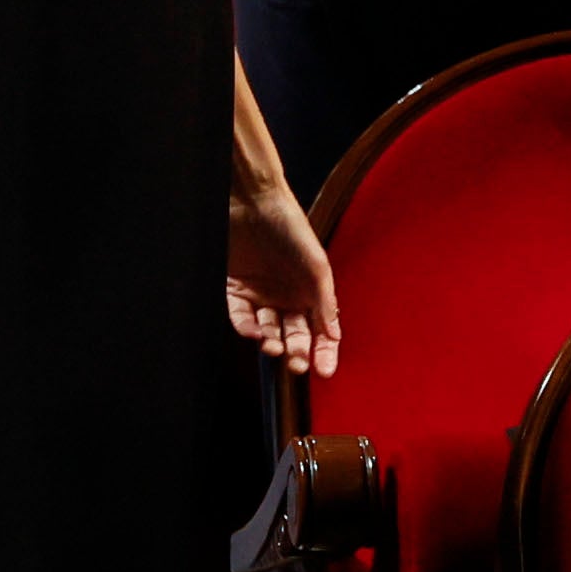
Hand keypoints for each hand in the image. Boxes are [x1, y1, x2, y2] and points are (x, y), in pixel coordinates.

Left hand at [226, 182, 339, 377]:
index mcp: (310, 293)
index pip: (320, 332)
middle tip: (297, 363)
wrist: (253, 201)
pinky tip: (255, 333)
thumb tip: (334, 335)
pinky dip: (247, 328)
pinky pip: (241, 317)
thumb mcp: (316, 265)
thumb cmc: (291, 226)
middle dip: (296, 352)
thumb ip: (325, 301)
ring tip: (275, 347)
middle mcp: (286, 298)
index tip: (325, 370)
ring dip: (272, 343)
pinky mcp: (236, 290)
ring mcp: (260, 296)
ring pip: (267, 331)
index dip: (324, 352)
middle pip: (293, 336)